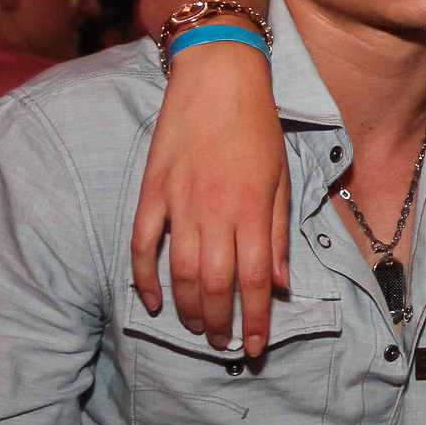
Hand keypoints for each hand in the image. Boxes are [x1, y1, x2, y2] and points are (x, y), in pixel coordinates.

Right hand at [129, 40, 288, 354]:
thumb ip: (278, 234)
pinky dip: (144, 276)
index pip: (255, 281)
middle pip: (214, 285)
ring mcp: (179, 202)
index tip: (254, 347)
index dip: (254, 319)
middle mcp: (216, 211)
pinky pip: (143, 243)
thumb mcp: (283, 178)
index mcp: (253, 209)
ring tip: (198, 329)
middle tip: (224, 343)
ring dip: (188, 308)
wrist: (219, 77)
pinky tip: (152, 300)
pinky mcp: (151, 191)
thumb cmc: (258, 126)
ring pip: (179, 272)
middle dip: (220, 323)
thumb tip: (279, 284)